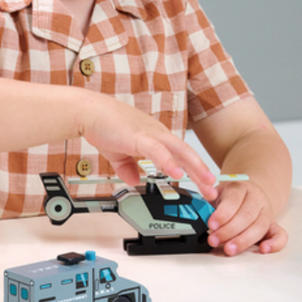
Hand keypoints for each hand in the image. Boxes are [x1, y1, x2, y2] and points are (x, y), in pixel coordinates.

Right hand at [80, 94, 217, 200]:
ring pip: (179, 151)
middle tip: (214, 190)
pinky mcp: (138, 136)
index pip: (181, 156)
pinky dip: (168, 162)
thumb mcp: (117, 154)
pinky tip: (177, 173)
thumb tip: (134, 180)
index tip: (204, 186)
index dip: (194, 171)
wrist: (87, 111)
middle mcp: (158, 134)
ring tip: (207, 182)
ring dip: (195, 167)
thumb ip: (127, 168)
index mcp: (156, 138)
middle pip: (187, 154)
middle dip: (202, 173)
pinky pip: (157, 151)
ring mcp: (150, 134)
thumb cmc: (103, 126)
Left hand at [206, 179, 287, 254]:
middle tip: (214, 240)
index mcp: (241, 188)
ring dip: (243, 240)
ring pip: (260, 226)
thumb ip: (208, 204)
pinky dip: (275, 243)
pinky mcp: (274, 225)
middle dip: (228, 231)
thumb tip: (198, 214)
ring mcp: (267, 212)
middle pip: (246, 215)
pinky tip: (264, 249)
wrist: (250, 192)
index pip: (233, 200)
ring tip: (228, 249)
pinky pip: (280, 235)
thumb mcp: (216, 194)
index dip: (222, 213)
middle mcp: (256, 198)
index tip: (211, 224)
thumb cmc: (230, 197)